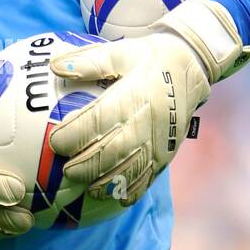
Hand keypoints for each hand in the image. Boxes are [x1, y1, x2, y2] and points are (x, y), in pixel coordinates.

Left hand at [48, 0, 244, 205]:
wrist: (194, 65)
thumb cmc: (151, 57)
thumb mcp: (121, 51)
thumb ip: (89, 61)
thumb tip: (55, 66)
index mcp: (134, 93)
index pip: (99, 118)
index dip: (75, 133)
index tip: (55, 142)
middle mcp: (149, 119)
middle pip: (113, 149)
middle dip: (87, 165)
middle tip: (66, 172)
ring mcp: (162, 138)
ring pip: (132, 168)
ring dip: (108, 182)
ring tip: (88, 189)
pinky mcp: (170, 149)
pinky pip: (153, 174)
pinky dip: (136, 189)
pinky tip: (119, 198)